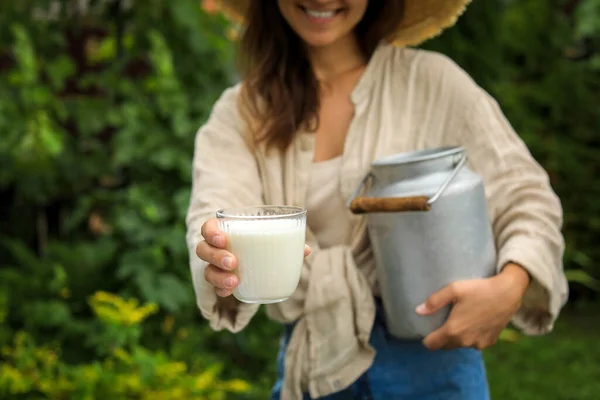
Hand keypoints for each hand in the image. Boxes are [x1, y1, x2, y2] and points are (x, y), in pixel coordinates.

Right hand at [197, 218, 311, 296]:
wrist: (259, 261)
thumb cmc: (265, 244)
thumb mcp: (275, 241)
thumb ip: (288, 243)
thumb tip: (305, 250)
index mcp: (226, 231)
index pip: (209, 227)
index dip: (211, 232)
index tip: (223, 239)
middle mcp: (216, 248)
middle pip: (204, 249)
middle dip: (216, 256)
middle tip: (233, 262)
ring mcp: (216, 266)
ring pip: (207, 270)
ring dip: (218, 276)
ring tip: (235, 281)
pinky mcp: (221, 282)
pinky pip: (214, 287)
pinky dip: (221, 290)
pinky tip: (230, 292)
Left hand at [417, 263, 530, 350]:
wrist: (508, 293)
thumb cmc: (478, 289)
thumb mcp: (453, 289)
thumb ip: (434, 301)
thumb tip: (418, 311)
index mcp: (453, 331)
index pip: (432, 345)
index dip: (426, 338)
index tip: (426, 330)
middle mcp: (465, 341)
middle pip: (445, 346)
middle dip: (441, 337)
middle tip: (442, 322)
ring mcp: (478, 344)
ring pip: (460, 345)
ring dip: (456, 337)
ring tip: (458, 321)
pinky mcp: (489, 342)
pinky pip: (474, 343)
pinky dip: (470, 337)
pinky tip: (472, 323)